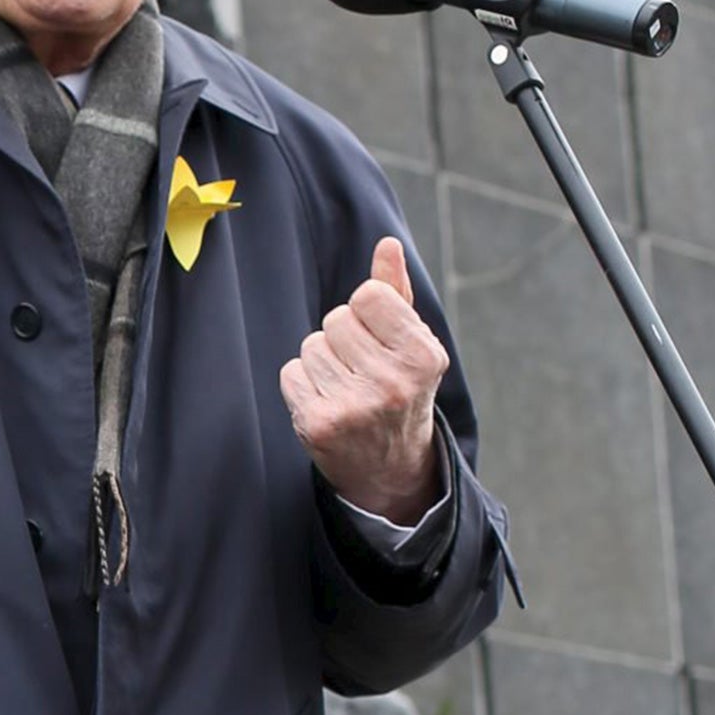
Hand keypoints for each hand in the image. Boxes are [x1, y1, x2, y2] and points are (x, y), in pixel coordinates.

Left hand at [279, 237, 445, 521]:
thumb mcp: (411, 344)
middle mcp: (393, 383)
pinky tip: (328, 404)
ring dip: (322, 362)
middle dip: (344, 338)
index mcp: (424, 356)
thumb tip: (387, 244)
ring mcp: (355, 407)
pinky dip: (303, 385)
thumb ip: (396, 292)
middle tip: (362, 370)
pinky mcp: (319, 424)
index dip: (368, 312)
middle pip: (336, 319)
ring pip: (311, 345)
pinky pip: (291, 373)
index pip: (368, 295)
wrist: (391, 470)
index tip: (380, 340)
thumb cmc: (399, 389)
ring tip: (347, 389)